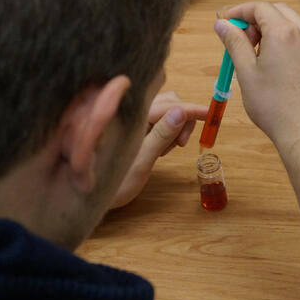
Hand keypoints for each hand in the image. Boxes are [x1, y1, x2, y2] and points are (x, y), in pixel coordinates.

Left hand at [110, 91, 207, 207]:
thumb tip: (182, 112)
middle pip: (169, 102)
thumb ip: (161, 135)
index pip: (168, 106)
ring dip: (176, 126)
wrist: (90, 197)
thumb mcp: (141, 162)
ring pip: (166, 109)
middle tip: (181, 146)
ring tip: (167, 151)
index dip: (190, 109)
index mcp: (130, 118)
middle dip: (182, 119)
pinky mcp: (135, 126)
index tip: (210, 113)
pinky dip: (168, 130)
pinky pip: (160, 119)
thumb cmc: (113, 184)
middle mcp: (131, 113)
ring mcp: (133, 119)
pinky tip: (161, 148)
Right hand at [214, 3, 299, 154]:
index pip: (259, 7)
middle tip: (239, 38)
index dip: (239, 11)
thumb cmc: (273, 105)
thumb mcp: (246, 72)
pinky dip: (283, 38)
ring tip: (254, 53)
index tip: (224, 22)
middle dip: (255, 18)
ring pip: (290, 22)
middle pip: (277, 10)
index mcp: (284, 32)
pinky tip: (272, 61)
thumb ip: (234, 42)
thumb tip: (222, 24)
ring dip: (270, 28)